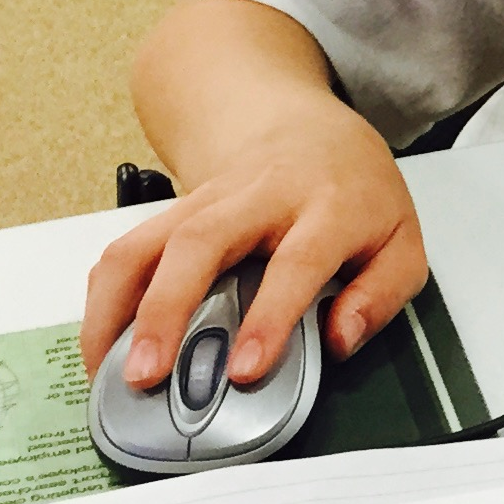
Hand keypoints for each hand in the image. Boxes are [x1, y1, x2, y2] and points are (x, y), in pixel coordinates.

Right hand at [81, 93, 425, 389]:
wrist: (307, 129)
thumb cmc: (356, 193)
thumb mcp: (401, 239)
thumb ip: (382, 294)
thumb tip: (341, 340)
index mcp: (329, 206)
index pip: (297, 261)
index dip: (270, 317)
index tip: (245, 369)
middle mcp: (262, 197)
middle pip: (201, 241)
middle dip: (166, 310)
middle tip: (146, 375)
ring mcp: (209, 199)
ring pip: (148, 241)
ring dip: (118, 306)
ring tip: (106, 368)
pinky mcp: (173, 209)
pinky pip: (127, 247)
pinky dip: (105, 294)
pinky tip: (102, 339)